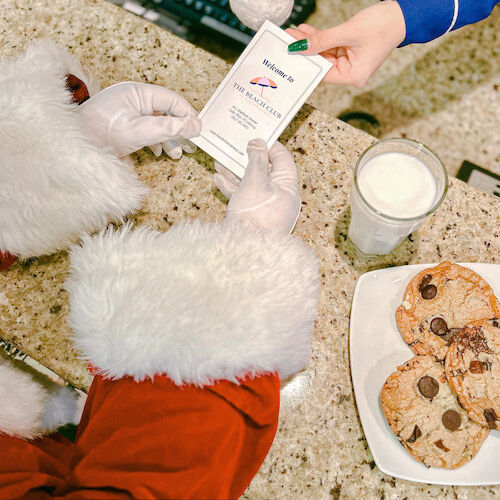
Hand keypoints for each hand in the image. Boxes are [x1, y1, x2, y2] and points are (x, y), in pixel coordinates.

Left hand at [76, 82, 200, 157]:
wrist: (74, 146)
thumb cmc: (102, 134)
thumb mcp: (140, 132)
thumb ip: (170, 129)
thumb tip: (195, 126)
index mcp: (138, 93)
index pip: (172, 101)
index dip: (187, 115)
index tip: (198, 131)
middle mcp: (134, 98)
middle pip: (166, 111)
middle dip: (180, 129)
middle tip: (191, 146)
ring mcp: (128, 111)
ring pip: (157, 121)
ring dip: (169, 138)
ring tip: (177, 153)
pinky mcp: (123, 123)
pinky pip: (146, 128)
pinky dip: (155, 140)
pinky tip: (159, 152)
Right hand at [214, 139, 299, 232]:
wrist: (245, 248)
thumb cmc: (256, 216)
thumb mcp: (255, 181)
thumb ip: (256, 160)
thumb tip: (258, 143)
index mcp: (287, 188)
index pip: (283, 161)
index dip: (271, 147)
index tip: (258, 136)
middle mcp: (279, 197)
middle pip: (264, 171)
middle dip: (247, 159)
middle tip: (236, 146)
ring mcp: (265, 206)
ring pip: (250, 183)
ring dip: (235, 172)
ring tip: (220, 161)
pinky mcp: (252, 215)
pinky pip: (243, 196)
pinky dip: (231, 187)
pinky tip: (218, 179)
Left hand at [286, 1, 405, 86]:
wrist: (401, 14)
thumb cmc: (383, 26)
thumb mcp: (348, 32)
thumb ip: (322, 40)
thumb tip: (301, 47)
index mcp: (353, 76)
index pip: (323, 73)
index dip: (307, 61)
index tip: (291, 51)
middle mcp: (351, 72)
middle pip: (322, 63)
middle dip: (306, 50)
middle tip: (288, 39)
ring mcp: (349, 62)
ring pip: (324, 53)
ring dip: (310, 42)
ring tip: (294, 33)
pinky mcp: (349, 51)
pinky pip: (330, 46)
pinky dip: (319, 38)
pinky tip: (306, 31)